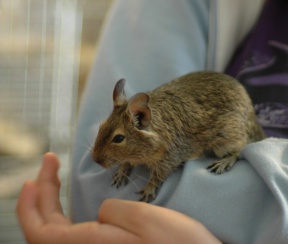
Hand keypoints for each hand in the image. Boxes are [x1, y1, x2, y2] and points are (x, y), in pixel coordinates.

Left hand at [16, 152, 220, 243]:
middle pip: (46, 232)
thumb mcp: (146, 221)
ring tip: (54, 176)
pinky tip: (71, 203)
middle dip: (42, 194)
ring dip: (52, 204)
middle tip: (49, 161)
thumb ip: (112, 213)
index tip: (36, 173)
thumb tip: (99, 214)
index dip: (29, 206)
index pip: (41, 233)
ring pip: (59, 235)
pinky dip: (65, 215)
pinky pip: (74, 237)